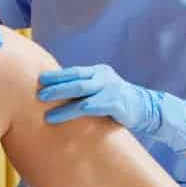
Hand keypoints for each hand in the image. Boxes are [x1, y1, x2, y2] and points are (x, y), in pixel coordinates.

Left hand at [38, 64, 185, 152]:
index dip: (56, 75)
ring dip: (66, 106)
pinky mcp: (120, 103)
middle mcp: (104, 78)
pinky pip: (101, 105)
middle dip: (56, 89)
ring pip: (85, 95)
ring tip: (49, 115)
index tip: (39, 79)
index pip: (73, 71)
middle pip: (76, 81)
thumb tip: (54, 90)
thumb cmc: (115, 100)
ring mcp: (113, 89)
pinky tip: (78, 113)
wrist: (146, 108)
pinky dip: (89, 108)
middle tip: (39, 96)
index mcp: (97, 72)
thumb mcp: (99, 89)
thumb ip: (82, 88)